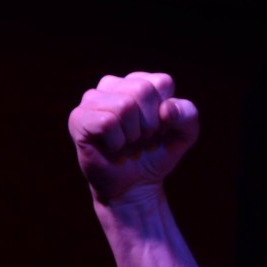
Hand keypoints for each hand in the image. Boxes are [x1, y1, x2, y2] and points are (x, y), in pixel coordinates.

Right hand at [68, 72, 198, 203]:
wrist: (134, 186)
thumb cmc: (156, 154)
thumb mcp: (184, 135)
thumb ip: (188, 115)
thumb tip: (166, 108)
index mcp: (139, 81)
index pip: (162, 82)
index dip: (166, 113)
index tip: (158, 128)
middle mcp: (112, 84)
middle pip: (142, 90)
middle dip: (149, 124)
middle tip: (140, 139)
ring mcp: (92, 99)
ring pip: (124, 105)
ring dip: (132, 134)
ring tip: (126, 142)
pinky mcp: (78, 118)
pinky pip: (106, 122)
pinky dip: (116, 142)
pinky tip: (111, 147)